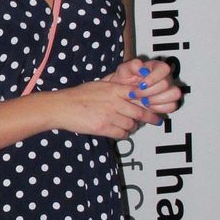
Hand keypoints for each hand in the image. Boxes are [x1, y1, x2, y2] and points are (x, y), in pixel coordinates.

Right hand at [55, 58, 181, 139]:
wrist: (63, 107)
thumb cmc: (79, 95)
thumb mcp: (100, 85)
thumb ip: (116, 87)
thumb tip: (132, 89)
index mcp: (114, 89)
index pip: (139, 95)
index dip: (150, 101)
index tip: (156, 105)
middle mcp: (114, 102)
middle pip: (140, 112)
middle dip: (150, 118)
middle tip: (156, 120)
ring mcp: (109, 116)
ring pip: (131, 125)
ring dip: (132, 126)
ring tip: (129, 125)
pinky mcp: (103, 128)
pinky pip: (121, 134)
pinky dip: (123, 134)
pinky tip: (120, 131)